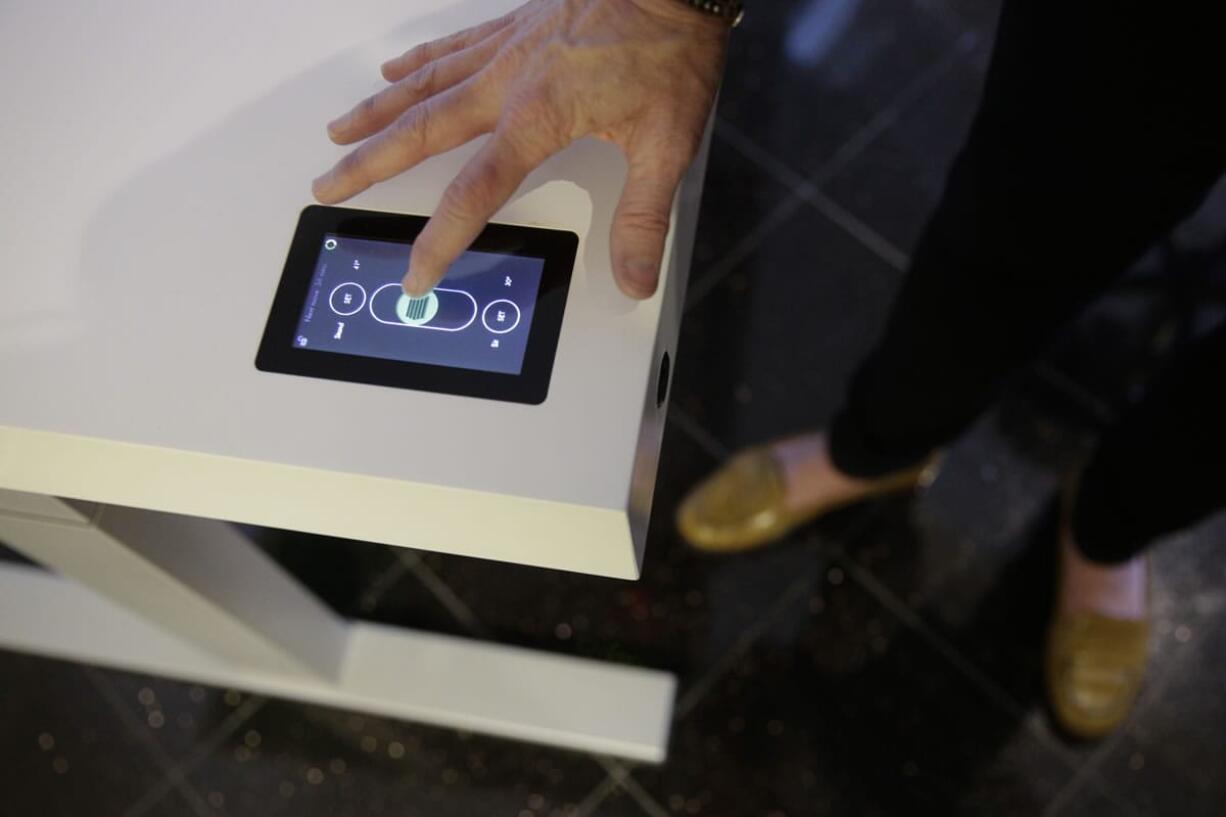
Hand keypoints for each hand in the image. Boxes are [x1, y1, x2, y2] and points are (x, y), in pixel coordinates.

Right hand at [312, 0, 727, 298]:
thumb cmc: (670, 52)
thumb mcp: (667, 144)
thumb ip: (644, 217)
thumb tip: (634, 279)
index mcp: (537, 117)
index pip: (473, 193)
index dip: (440, 239)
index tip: (417, 272)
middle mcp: (507, 83)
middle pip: (420, 133)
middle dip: (369, 167)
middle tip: (327, 187)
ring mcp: (503, 50)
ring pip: (421, 87)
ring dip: (375, 114)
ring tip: (338, 136)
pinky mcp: (512, 26)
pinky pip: (449, 47)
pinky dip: (417, 62)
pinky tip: (391, 72)